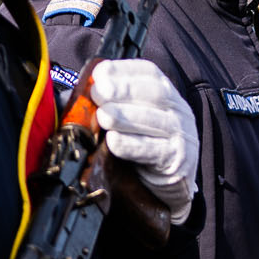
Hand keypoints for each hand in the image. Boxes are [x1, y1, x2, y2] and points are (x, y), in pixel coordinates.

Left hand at [90, 58, 198, 223]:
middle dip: (124, 90)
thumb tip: (75, 96)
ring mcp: (182, 135)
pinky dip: (132, 145)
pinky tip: (114, 141)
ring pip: (156, 121)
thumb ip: (111, 105)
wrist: (166, 187)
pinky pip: (154, 151)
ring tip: (103, 116)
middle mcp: (179, 111)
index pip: (149, 73)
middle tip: (99, 93)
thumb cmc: (143, 147)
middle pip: (155, 93)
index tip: (100, 73)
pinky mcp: (178, 161)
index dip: (124, 70)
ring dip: (125, 117)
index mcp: (166, 94)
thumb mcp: (131, 120)